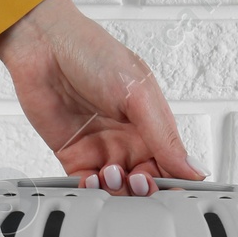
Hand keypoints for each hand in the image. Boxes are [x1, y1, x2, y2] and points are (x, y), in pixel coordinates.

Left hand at [0, 0, 206, 195]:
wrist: (44, 46)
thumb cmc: (93, 53)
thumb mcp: (138, 94)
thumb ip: (164, 137)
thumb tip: (193, 169)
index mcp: (151, 124)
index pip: (171, 165)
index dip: (173, 182)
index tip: (170, 191)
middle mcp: (128, 139)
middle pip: (145, 181)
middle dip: (143, 189)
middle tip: (136, 180)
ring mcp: (101, 148)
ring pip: (117, 188)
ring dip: (117, 190)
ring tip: (111, 173)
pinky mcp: (74, 155)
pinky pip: (86, 184)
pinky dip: (91, 189)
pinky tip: (92, 180)